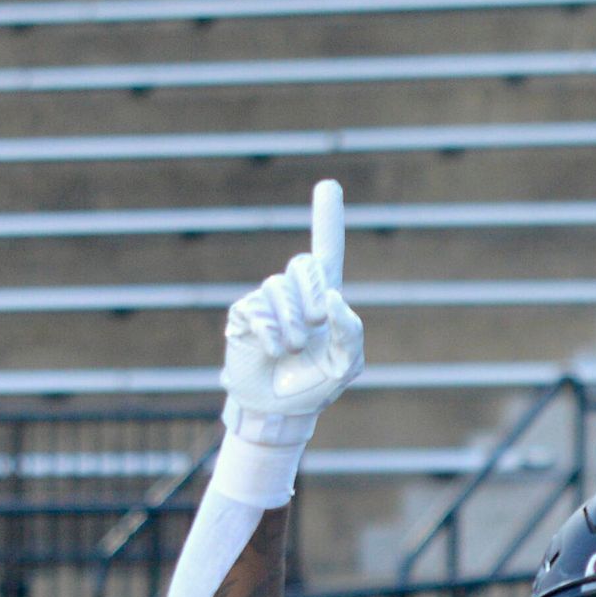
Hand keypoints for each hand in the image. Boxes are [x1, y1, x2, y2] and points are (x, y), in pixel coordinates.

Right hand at [219, 180, 363, 436]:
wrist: (278, 411)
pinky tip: (272, 352)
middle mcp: (294, 293)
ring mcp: (266, 301)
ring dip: (292, 326)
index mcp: (323, 298)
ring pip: (279, 287)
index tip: (328, 184)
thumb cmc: (314, 385)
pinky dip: (272, 335)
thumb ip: (351, 332)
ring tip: (290, 350)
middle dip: (312, 296)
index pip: (327, 249)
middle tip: (313, 328)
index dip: (327, 217)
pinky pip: (259, 310)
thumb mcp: (346, 364)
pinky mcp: (244, 313)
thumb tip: (333, 298)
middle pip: (304, 263)